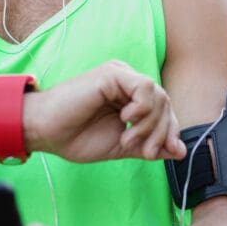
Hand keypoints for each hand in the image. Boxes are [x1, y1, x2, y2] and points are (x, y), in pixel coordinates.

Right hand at [25, 60, 185, 162]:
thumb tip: (181, 151)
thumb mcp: (122, 146)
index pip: (164, 109)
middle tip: (145, 151)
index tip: (163, 152)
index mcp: (130, 97)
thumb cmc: (76, 137)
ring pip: (158, 95)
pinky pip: (145, 86)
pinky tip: (125, 118)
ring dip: (150, 124)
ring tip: (128, 138)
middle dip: (161, 131)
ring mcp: (120, 75)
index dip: (169, 131)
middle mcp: (127, 83)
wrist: (45, 132)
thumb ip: (151, 146)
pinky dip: (142, 108)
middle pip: (165, 102)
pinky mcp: (113, 74)